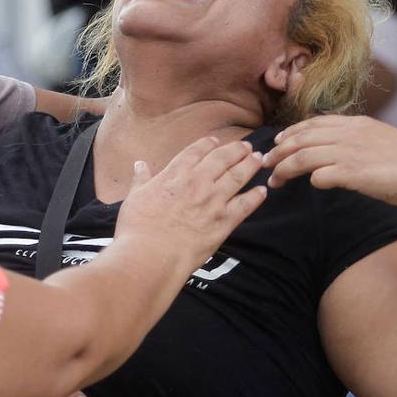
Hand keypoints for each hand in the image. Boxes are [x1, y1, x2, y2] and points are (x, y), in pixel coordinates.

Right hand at [116, 137, 266, 267]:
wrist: (152, 255)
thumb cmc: (138, 228)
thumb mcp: (134, 198)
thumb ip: (141, 179)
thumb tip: (139, 164)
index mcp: (175, 175)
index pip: (195, 152)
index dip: (207, 144)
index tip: (215, 141)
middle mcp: (198, 183)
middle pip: (222, 159)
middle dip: (236, 150)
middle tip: (247, 146)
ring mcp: (213, 202)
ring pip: (238, 177)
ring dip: (249, 166)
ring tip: (258, 159)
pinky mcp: (224, 222)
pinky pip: (245, 205)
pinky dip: (255, 197)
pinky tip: (262, 191)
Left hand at [263, 115, 396, 208]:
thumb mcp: (378, 140)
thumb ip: (353, 140)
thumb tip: (331, 150)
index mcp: (355, 123)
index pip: (312, 123)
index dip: (290, 132)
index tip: (277, 142)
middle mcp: (348, 134)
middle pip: (299, 139)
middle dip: (277, 151)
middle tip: (265, 163)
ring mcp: (349, 153)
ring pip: (301, 157)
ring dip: (283, 169)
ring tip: (273, 180)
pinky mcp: (351, 173)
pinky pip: (318, 176)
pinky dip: (308, 179)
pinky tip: (307, 186)